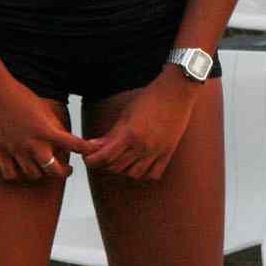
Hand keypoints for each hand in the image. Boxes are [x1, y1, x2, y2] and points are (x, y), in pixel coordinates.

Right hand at [0, 74, 92, 181]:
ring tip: (45, 169)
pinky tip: (21, 170)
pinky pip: (10, 174)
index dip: (88, 149)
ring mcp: (15, 150)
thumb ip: (55, 126)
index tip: (93, 150)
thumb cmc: (21, 95)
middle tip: (68, 169)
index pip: (75, 145)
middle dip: (64, 172)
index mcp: (47, 130)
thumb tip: (63, 141)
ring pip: (33, 175)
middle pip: (53, 171)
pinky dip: (18, 176)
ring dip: (42, 174)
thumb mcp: (44, 109)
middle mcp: (33, 144)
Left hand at [85, 68, 200, 179]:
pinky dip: (144, 173)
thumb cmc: (149, 98)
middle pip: (116, 167)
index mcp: (130, 134)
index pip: (104, 157)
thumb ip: (111, 134)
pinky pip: (153, 174)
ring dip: (125, 169)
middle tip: (104, 155)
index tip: (88, 158)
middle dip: (106, 163)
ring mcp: (157, 150)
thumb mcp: (126, 115)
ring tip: (123, 159)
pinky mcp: (168, 151)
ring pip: (133, 174)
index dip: (92, 160)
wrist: (177, 91)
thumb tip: (93, 146)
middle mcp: (143, 146)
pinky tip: (141, 163)